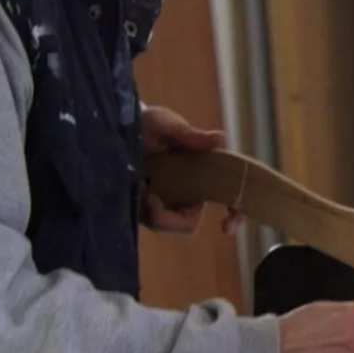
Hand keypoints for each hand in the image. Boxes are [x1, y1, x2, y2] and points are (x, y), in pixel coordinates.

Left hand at [139, 104, 242, 235]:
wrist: (119, 125)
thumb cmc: (150, 124)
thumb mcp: (167, 126)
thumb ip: (191, 136)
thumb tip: (222, 138)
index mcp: (202, 174)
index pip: (228, 199)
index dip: (234, 216)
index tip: (226, 228)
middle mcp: (186, 193)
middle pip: (188, 223)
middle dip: (169, 220)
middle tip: (151, 199)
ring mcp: (164, 203)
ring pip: (165, 225)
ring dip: (153, 212)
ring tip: (141, 187)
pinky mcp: (142, 208)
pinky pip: (148, 220)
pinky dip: (142, 209)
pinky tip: (136, 188)